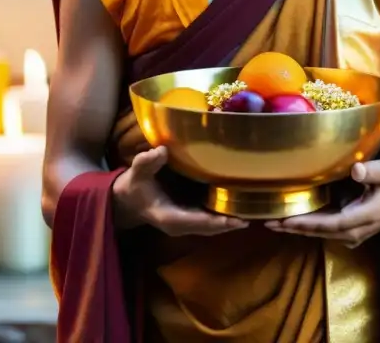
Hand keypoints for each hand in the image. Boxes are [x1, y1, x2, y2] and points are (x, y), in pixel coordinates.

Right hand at [112, 147, 248, 235]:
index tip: (236, 220)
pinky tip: (237, 207)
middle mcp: (179, 225)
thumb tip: (161, 151)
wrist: (126, 199)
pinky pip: (207, 221)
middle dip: (229, 224)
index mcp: (169, 217)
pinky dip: (222, 217)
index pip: (198, 222)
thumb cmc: (133, 186)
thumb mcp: (137, 172)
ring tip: (251, 213)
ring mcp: (184, 224)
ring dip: (229, 222)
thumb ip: (147, 162)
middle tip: (252, 216)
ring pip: (210, 226)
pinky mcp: (187, 218)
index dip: (217, 221)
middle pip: (209, 228)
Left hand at [265, 161, 379, 247]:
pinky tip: (287, 220)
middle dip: (291, 227)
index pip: (328, 223)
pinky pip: (321, 229)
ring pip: (317, 232)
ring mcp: (348, 234)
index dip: (305, 222)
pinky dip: (303, 225)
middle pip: (317, 231)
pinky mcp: (345, 231)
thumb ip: (374, 172)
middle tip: (266, 222)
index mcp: (360, 219)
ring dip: (294, 227)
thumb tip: (356, 170)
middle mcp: (351, 232)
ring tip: (269, 222)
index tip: (284, 220)